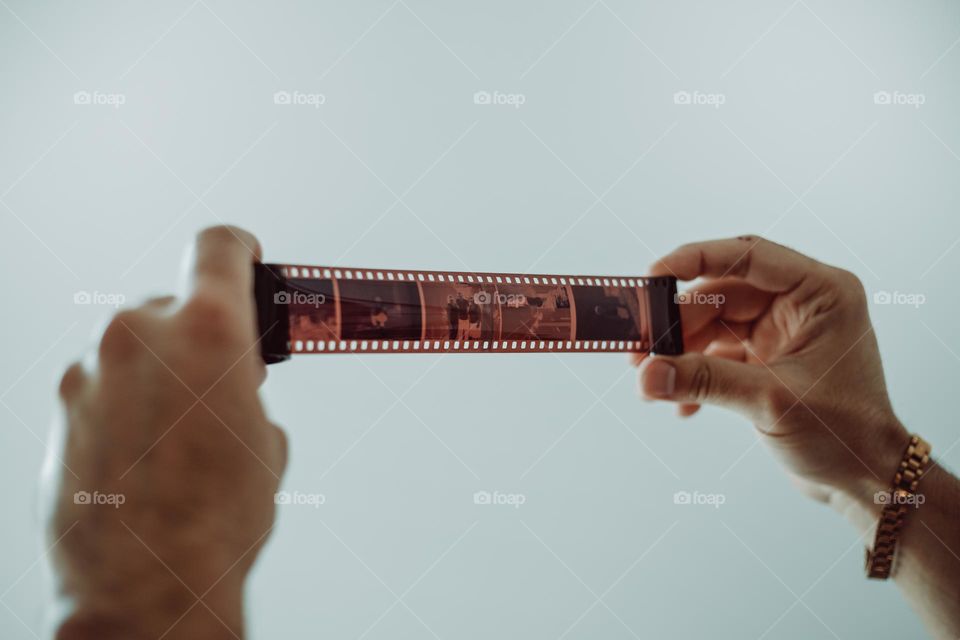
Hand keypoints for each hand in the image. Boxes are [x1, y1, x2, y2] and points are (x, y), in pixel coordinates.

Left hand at [43, 226, 285, 638]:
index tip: (244, 255)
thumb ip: (247, 394)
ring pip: (134, 345)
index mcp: (208, 331)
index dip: (238, 247)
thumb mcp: (267, 444)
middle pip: (172, 304)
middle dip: (198, 336)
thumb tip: (232, 393)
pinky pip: (102, 382)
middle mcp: (140, 334)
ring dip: (158, 371)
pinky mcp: (61, 405)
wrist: (147, 583)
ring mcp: (91, 369)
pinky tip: (141, 453)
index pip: (217, 247)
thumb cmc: (216, 520)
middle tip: (217, 386)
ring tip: (176, 435)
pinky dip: (124, 402)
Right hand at [635, 235, 909, 507]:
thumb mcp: (771, 400)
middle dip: (679, 322)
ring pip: (715, 324)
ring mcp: (782, 331)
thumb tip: (648, 375)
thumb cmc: (846, 434)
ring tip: (651, 379)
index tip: (654, 277)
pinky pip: (719, 354)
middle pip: (722, 294)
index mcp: (820, 292)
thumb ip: (705, 381)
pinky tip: (681, 403)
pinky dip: (697, 374)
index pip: (748, 256)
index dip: (696, 260)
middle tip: (643, 346)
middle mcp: (801, 304)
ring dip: (681, 352)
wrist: (864, 480)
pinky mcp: (767, 358)